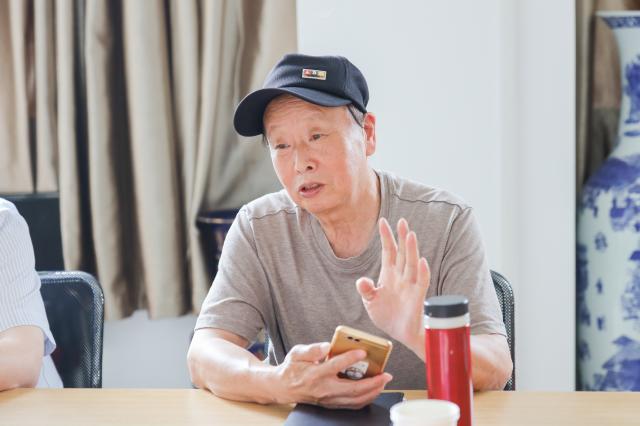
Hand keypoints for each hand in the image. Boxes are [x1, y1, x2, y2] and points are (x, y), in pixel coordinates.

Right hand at [274, 342, 392, 408]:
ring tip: (384, 382)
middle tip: (386, 374)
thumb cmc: (292, 368)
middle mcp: (324, 389)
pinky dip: (366, 399)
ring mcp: (329, 399)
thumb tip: (326, 346)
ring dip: (373, 392)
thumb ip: (311, 350)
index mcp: (315, 374)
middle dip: (373, 382)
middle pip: (352, 389)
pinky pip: (352, 404)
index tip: (363, 352)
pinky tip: (374, 391)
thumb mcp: (297, 353)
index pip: (335, 366)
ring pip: (355, 399)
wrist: (284, 388)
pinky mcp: (332, 404)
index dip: (350, 358)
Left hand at [355, 218, 429, 356]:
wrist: (400, 333)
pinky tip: (421, 261)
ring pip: (412, 263)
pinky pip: (421, 282)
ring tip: (410, 235)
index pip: (388, 251)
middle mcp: (401, 276)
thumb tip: (362, 280)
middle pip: (402, 252)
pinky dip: (422, 272)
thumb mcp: (370, 302)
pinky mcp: (417, 297)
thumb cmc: (387, 315)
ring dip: (411, 249)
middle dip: (402, 237)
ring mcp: (410, 285)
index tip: (382, 221)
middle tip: (402, 221)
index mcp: (389, 274)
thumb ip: (366, 290)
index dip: (386, 236)